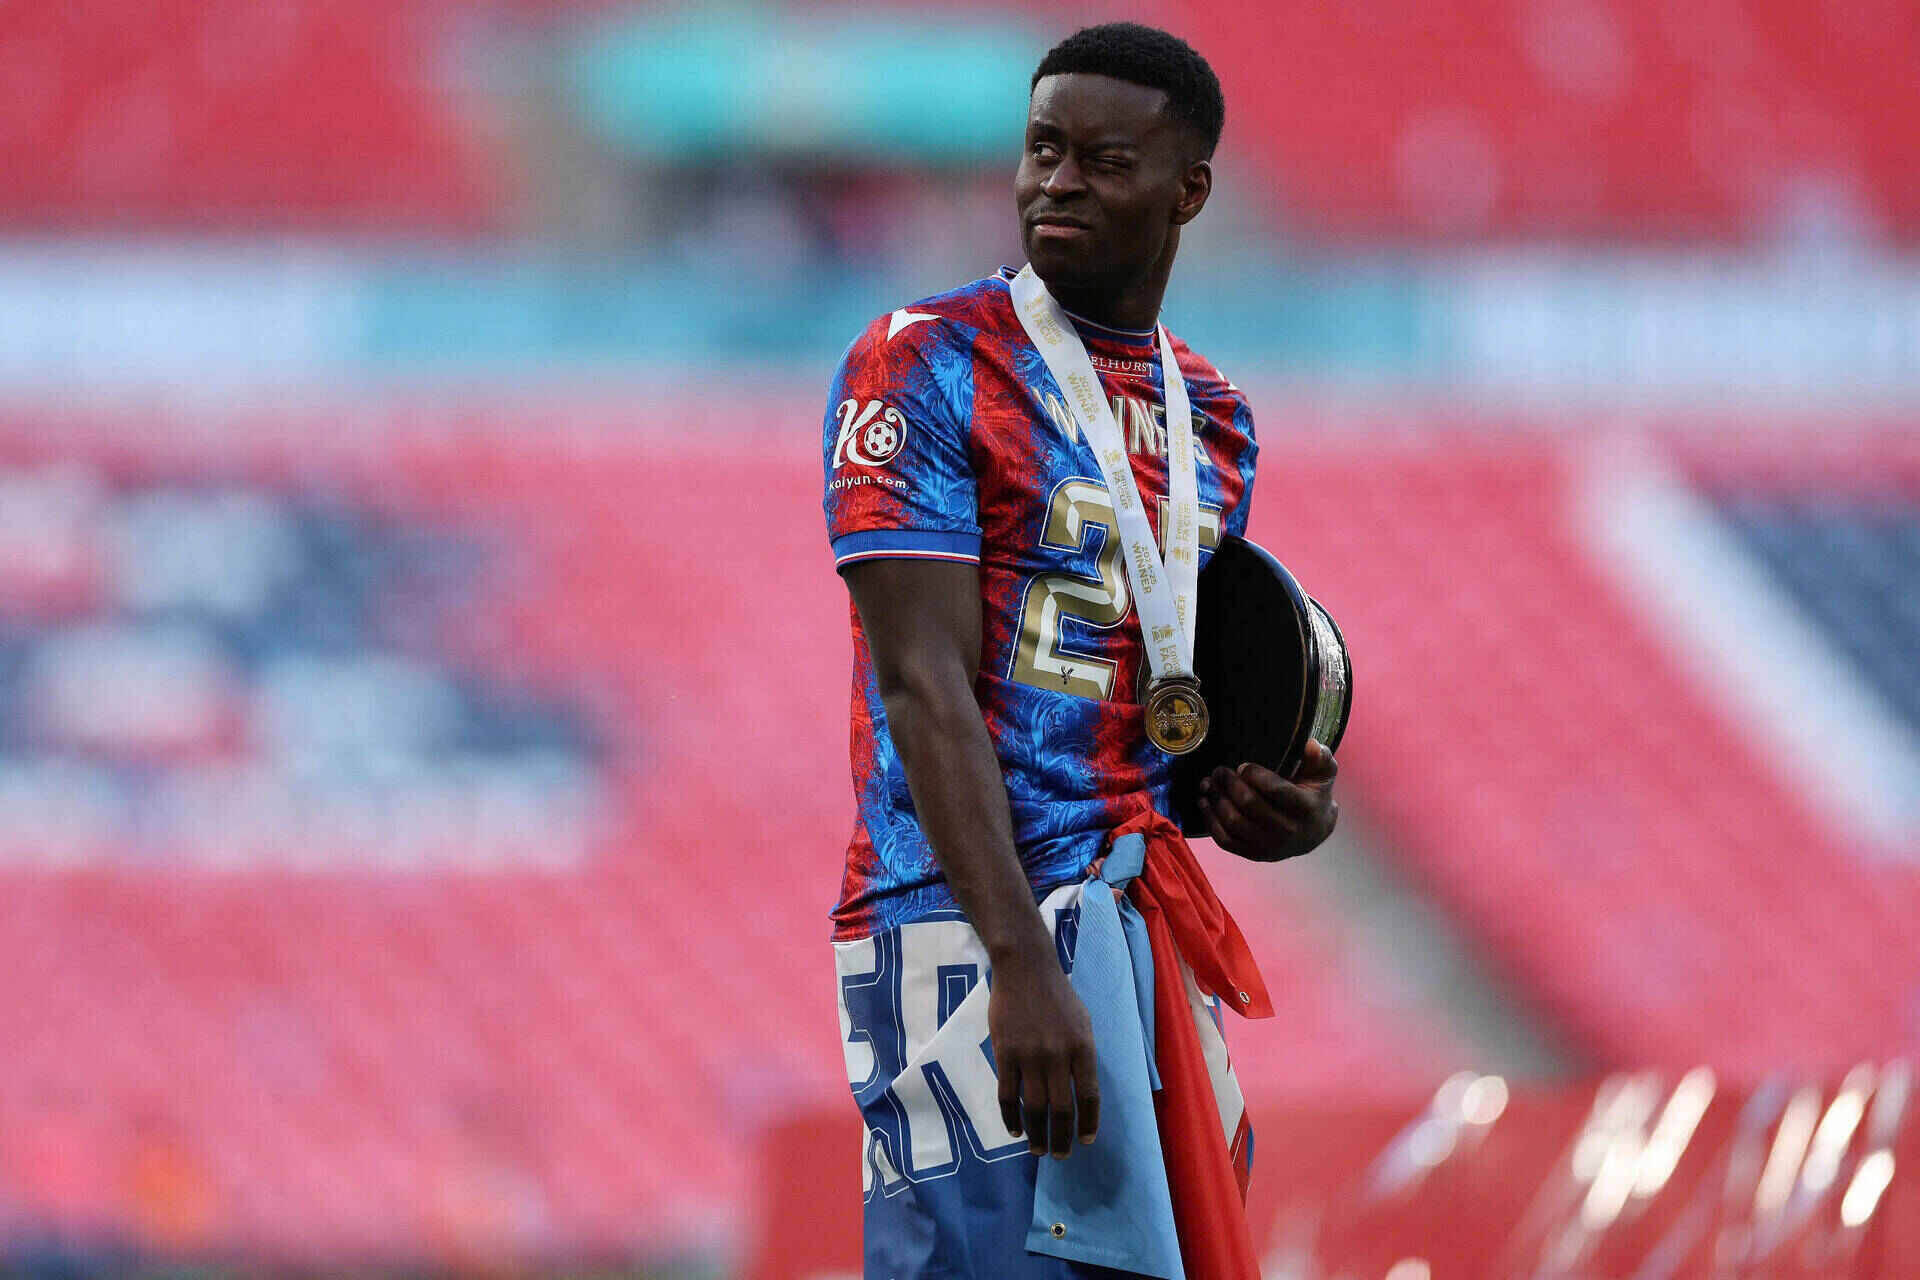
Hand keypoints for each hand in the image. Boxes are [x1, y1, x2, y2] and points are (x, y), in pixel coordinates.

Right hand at [989, 945, 1099, 1158]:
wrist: (1025, 969)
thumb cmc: (1058, 995)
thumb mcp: (1083, 1022)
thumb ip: (1083, 1055)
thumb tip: (1081, 1090)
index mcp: (1083, 1048)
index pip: (1089, 1096)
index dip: (1088, 1123)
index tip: (1086, 1140)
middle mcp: (1058, 1056)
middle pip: (1061, 1109)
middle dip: (1062, 1138)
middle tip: (1060, 1155)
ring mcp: (1029, 1056)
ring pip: (1034, 1108)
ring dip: (1037, 1135)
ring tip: (1038, 1150)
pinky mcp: (1004, 1054)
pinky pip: (1008, 1095)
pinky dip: (1011, 1117)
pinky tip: (1015, 1129)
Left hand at [1197, 738, 1338, 861]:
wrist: (1313, 833)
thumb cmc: (1314, 796)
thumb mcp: (1324, 775)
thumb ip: (1320, 758)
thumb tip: (1310, 744)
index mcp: (1306, 808)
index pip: (1275, 790)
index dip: (1254, 775)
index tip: (1243, 766)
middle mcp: (1288, 831)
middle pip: (1249, 804)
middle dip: (1229, 783)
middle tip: (1220, 770)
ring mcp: (1269, 846)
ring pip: (1233, 822)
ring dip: (1216, 799)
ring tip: (1208, 783)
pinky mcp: (1254, 854)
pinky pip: (1225, 840)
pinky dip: (1210, 820)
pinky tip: (1204, 802)